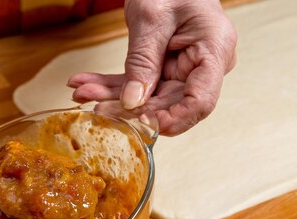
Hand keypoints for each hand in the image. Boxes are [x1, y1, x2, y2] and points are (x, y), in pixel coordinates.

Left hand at [68, 0, 236, 135]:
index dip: (173, 119)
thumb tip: (132, 102)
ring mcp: (185, 69)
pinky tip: (87, 85)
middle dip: (129, 107)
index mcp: (214, 51)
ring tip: (82, 92)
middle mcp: (204, 66)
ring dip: (113, 97)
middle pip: (170, 103)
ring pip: (149, 97)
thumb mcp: (151, 17)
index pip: (200, 101)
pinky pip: (140, 84)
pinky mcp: (166, 69)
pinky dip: (113, 86)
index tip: (142, 123)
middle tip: (97, 106)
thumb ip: (143, 61)